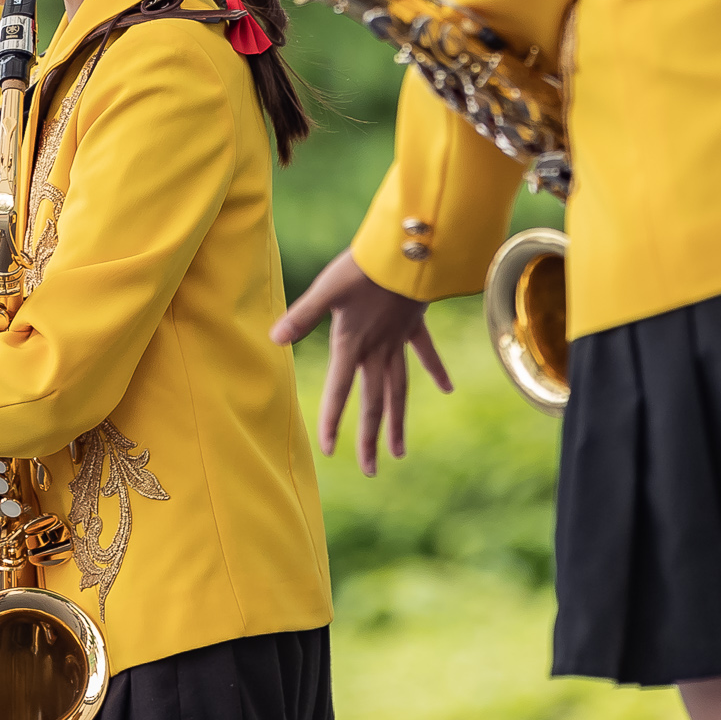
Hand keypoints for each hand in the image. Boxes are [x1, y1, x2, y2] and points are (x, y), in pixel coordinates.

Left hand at [269, 247, 452, 475]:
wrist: (409, 249)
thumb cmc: (363, 268)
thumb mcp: (326, 289)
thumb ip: (302, 316)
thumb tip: (274, 339)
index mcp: (353, 344)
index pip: (339, 390)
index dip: (332, 420)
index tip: (329, 450)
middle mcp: (378, 349)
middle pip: (375, 402)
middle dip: (370, 438)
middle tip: (370, 470)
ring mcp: (399, 340)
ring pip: (399, 389)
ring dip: (397, 420)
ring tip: (399, 452)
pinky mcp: (414, 323)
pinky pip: (425, 354)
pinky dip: (435, 371)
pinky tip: (447, 390)